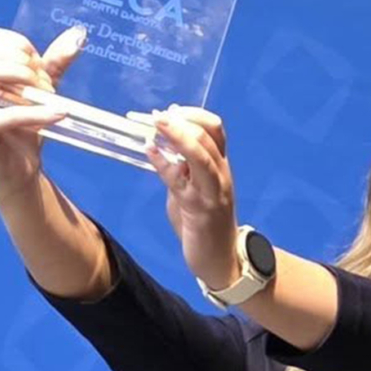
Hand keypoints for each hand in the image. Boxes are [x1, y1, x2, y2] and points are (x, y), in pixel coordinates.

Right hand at [0, 26, 85, 200]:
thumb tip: (78, 34)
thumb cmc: (27, 128)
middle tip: (47, 86)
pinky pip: (8, 114)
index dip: (23, 48)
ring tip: (49, 97)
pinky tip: (60, 112)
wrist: (19, 173)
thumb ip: (55, 64)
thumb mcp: (42, 91)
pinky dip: (38, 112)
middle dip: (27, 64)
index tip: (42, 69)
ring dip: (27, 80)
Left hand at [145, 106, 239, 289]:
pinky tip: (149, 151)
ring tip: (156, 123)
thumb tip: (163, 143)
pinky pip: (179, 180)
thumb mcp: (194, 191)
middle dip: (182, 120)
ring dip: (177, 135)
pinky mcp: (198, 208)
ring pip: (201, 154)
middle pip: (209, 136)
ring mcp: (212, 191)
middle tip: (156, 116)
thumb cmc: (205, 225)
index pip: (216, 130)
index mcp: (221, 167)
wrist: (221, 261)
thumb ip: (182, 169)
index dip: (194, 114)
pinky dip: (163, 162)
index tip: (172, 110)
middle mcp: (221, 175)